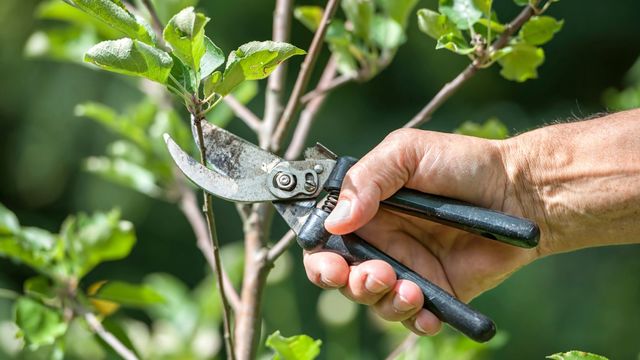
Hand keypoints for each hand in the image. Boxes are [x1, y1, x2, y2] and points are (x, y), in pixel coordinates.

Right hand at [302, 128, 539, 335]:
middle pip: (342, 276)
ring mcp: (408, 268)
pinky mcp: (436, 291)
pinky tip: (426, 311)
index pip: (325, 239)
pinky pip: (413, 317)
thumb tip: (335, 220)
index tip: (332, 264)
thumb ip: (367, 180)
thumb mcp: (407, 153)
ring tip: (408, 288)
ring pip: (374, 300)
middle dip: (348, 283)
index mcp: (366, 209)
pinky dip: (414, 320)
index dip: (319, 256)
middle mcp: (381, 241)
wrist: (518, 191)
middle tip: (373, 275)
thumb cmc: (461, 164)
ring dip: (382, 300)